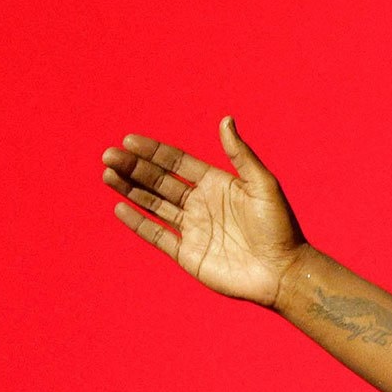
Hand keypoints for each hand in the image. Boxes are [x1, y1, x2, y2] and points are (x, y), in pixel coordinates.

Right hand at [101, 117, 303, 306]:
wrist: (283, 272)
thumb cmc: (279, 227)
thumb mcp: (263, 185)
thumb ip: (241, 155)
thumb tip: (225, 119)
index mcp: (216, 184)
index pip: (177, 162)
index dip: (153, 152)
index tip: (129, 140)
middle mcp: (201, 204)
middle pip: (159, 181)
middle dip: (134, 168)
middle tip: (109, 155)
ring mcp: (192, 229)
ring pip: (153, 205)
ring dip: (130, 190)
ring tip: (107, 174)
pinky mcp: (188, 254)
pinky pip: (157, 236)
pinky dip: (139, 223)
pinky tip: (120, 208)